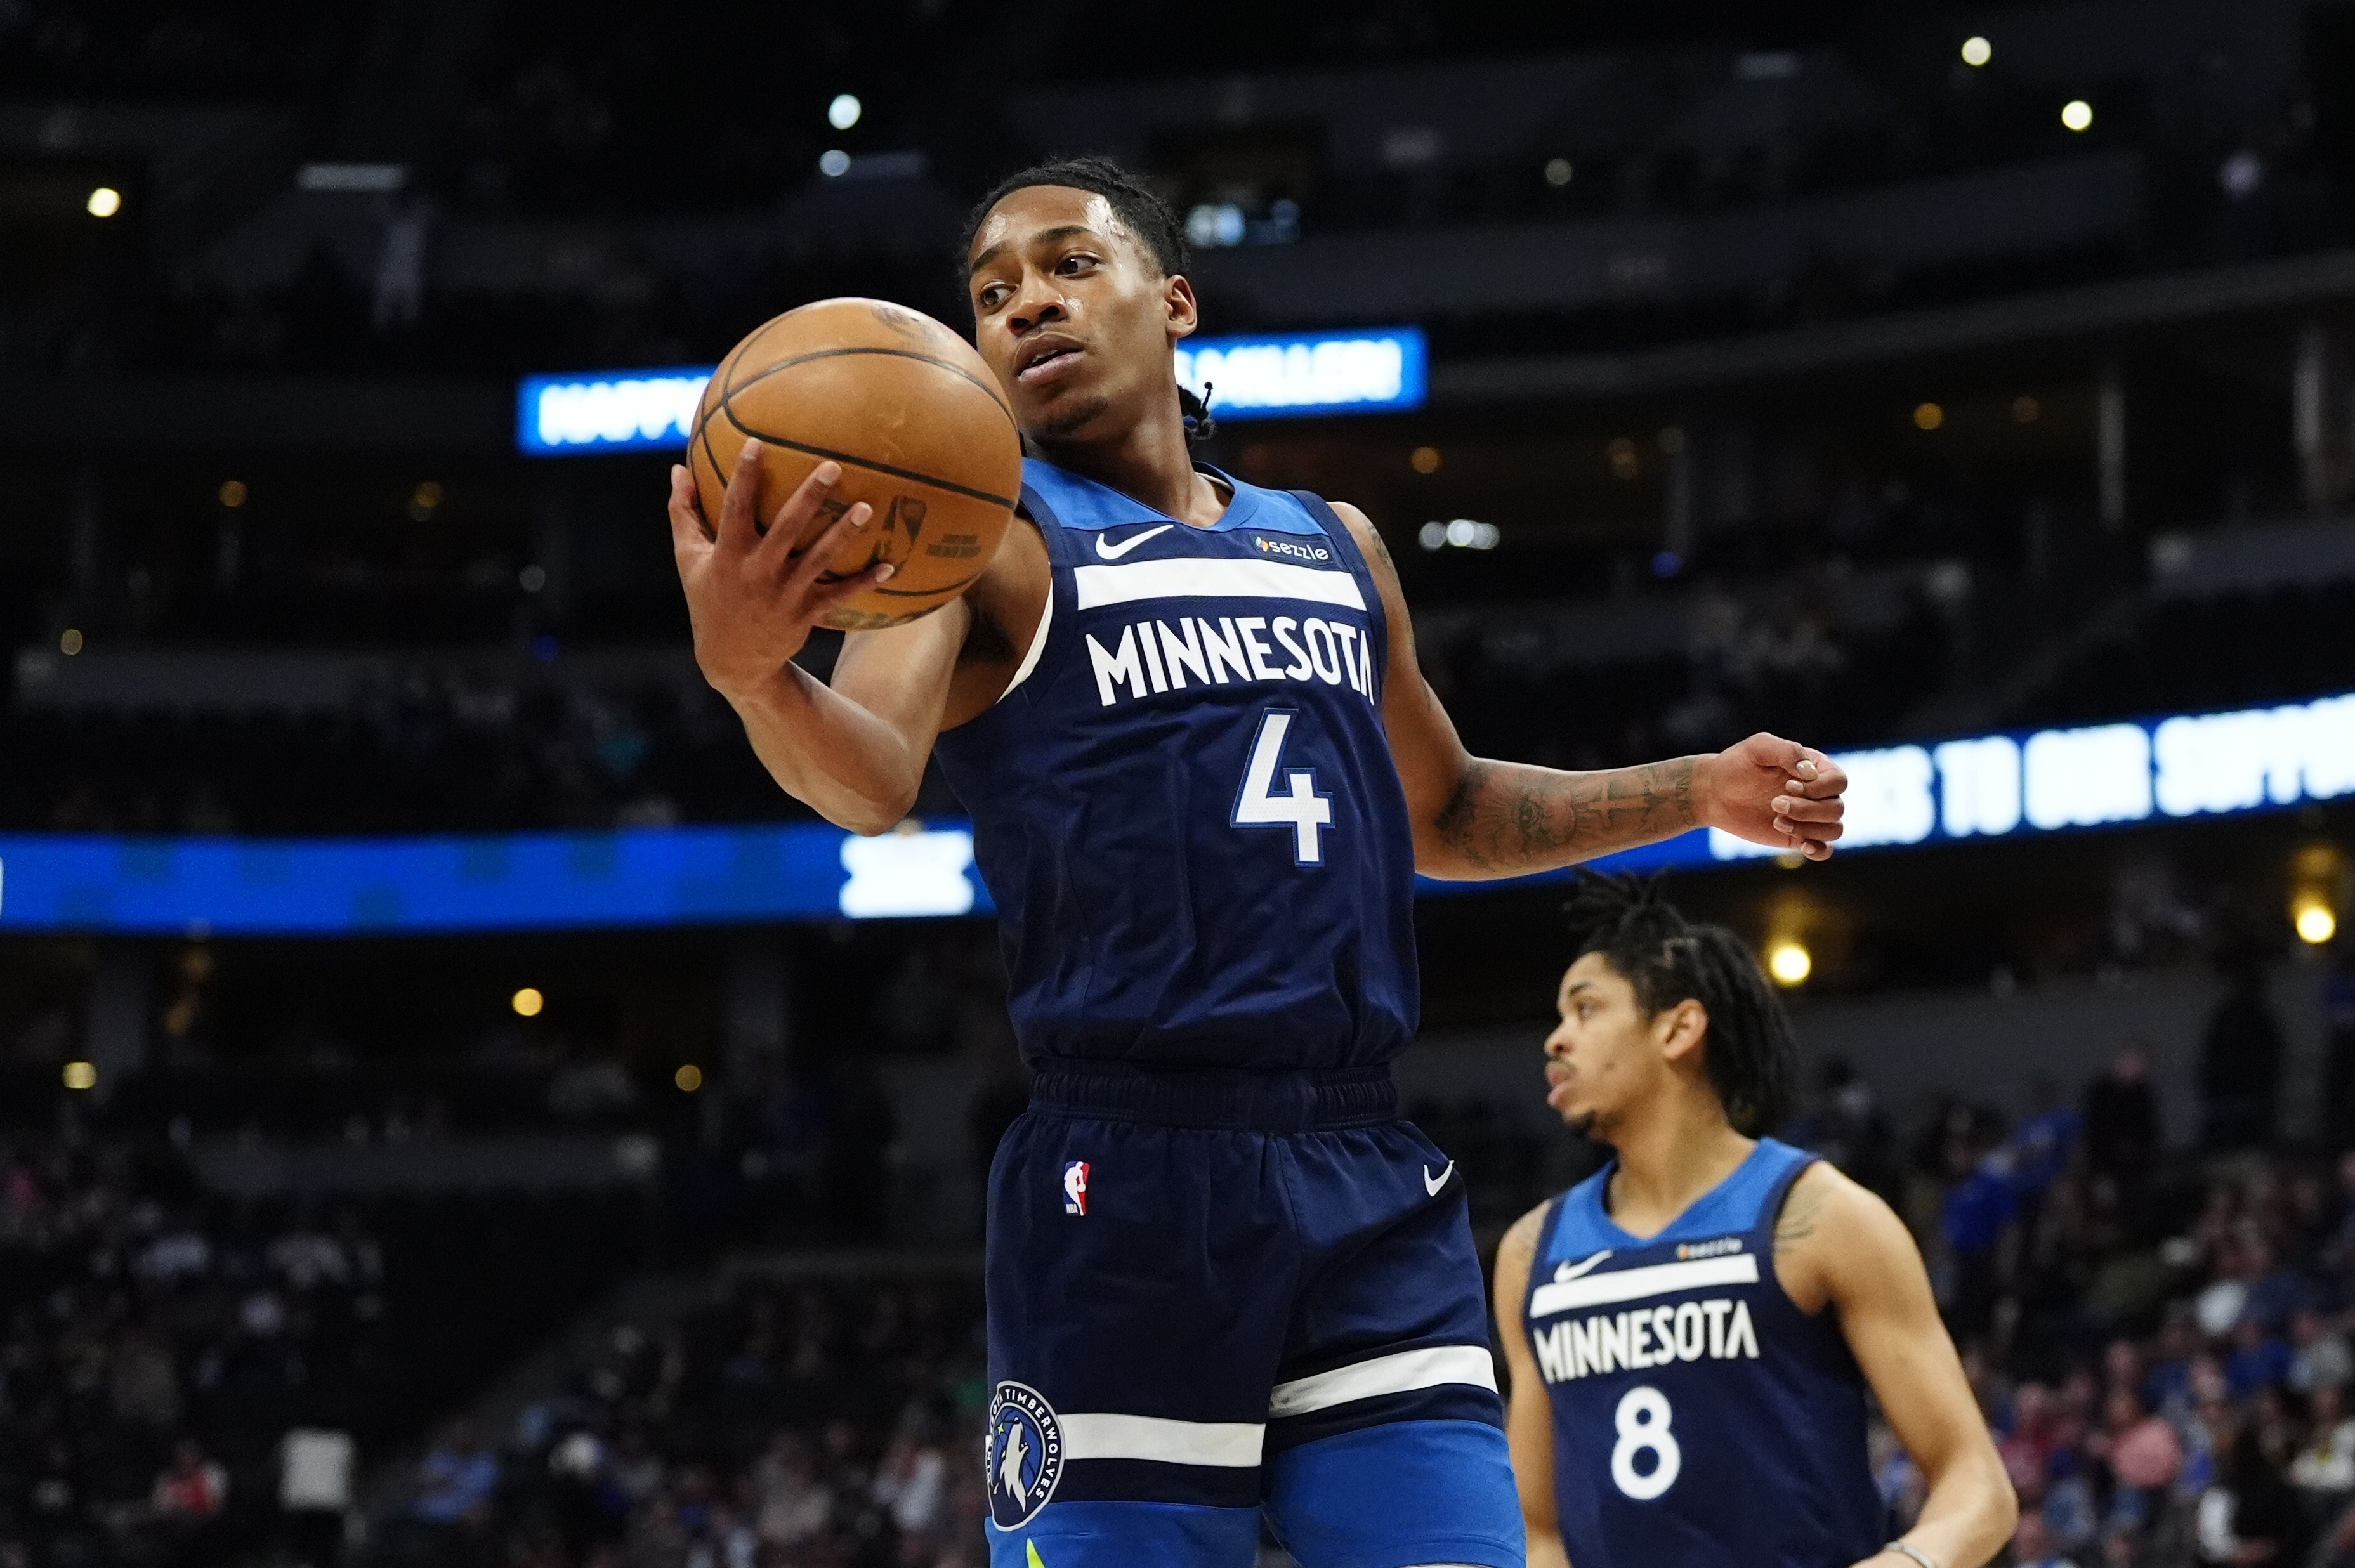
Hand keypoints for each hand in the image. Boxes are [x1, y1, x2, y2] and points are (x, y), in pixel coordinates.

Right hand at [668, 444, 890, 701]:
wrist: (732, 660)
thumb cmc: (709, 599)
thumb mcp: (688, 559)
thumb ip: (683, 513)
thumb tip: (677, 469)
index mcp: (728, 554)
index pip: (735, 507)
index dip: (745, 475)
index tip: (757, 443)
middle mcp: (759, 571)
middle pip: (788, 527)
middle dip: (811, 496)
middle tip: (833, 467)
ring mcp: (785, 593)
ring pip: (819, 559)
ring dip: (843, 534)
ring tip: (867, 508)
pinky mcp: (806, 613)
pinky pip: (839, 595)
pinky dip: (864, 582)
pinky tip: (889, 566)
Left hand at [1694, 732, 1846, 860]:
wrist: (1715, 792)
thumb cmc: (1737, 765)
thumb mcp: (1759, 747)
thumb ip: (1788, 751)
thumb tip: (1811, 773)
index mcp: (1815, 768)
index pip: (1838, 781)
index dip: (1819, 788)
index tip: (1788, 785)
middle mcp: (1818, 793)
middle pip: (1836, 808)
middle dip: (1807, 809)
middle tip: (1775, 804)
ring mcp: (1810, 817)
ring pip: (1834, 829)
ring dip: (1808, 828)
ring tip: (1777, 821)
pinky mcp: (1798, 836)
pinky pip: (1825, 849)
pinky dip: (1820, 851)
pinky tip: (1802, 845)